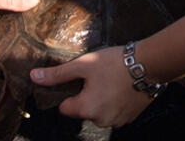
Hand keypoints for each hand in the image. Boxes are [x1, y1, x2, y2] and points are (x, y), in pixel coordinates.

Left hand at [29, 46, 151, 127]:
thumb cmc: (115, 63)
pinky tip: (119, 87)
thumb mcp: (82, 65)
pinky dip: (114, 102)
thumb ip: (57, 75)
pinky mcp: (130, 118)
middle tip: (95, 77)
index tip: (77, 80)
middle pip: (83, 110)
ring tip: (109, 80)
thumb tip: (34, 78)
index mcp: (87, 109)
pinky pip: (114, 112)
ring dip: (100, 100)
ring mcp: (118, 121)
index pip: (65, 108)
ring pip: (99, 111)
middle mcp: (102, 120)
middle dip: (85, 95)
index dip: (68, 93)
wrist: (150, 64)